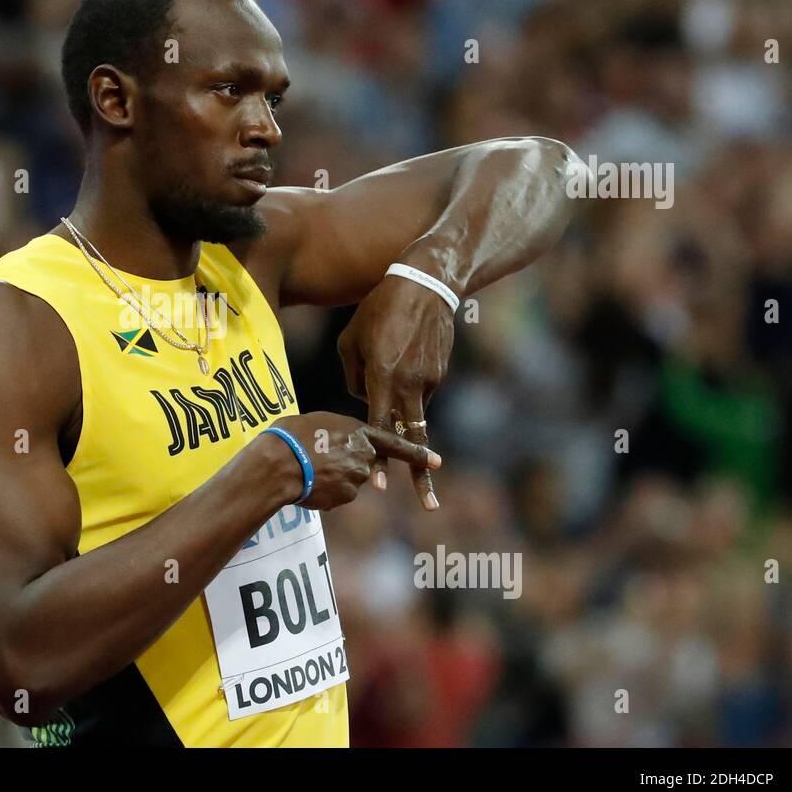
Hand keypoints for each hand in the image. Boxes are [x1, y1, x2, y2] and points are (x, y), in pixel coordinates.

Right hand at [267, 411, 440, 511]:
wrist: (279, 463)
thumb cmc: (294, 434)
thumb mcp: (320, 422)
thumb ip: (340, 433)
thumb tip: (338, 444)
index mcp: (362, 434)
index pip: (396, 445)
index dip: (417, 454)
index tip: (437, 462)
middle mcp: (365, 459)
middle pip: (362, 465)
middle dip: (344, 464)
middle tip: (316, 456)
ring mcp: (355, 482)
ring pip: (347, 482)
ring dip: (331, 478)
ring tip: (305, 468)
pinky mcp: (342, 500)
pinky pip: (334, 496)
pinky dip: (322, 492)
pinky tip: (305, 483)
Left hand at [336, 269, 454, 509]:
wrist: (425, 285)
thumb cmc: (378, 310)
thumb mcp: (351, 340)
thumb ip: (352, 376)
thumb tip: (364, 402)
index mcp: (382, 378)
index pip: (379, 429)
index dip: (379, 460)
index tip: (380, 488)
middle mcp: (409, 385)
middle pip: (412, 439)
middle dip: (418, 474)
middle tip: (428, 506)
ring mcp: (429, 380)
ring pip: (412, 409)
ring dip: (405, 413)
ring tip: (404, 386)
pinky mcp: (440, 372)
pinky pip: (419, 389)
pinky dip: (410, 384)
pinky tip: (406, 352)